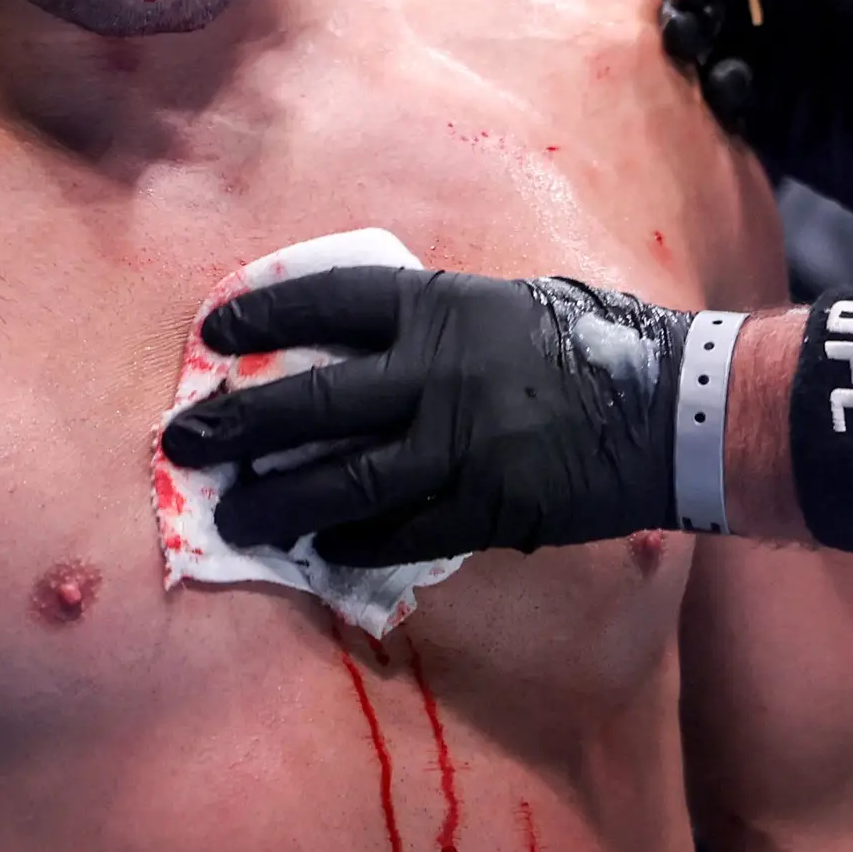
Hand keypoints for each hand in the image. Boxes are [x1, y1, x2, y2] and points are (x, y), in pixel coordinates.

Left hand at [158, 267, 685, 565]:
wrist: (671, 407)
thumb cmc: (590, 344)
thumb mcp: (507, 304)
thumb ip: (436, 325)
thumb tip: (360, 349)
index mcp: (442, 305)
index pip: (328, 301)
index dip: (263, 315)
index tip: (213, 335)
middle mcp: (437, 373)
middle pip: (312, 402)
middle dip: (237, 424)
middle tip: (182, 443)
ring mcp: (458, 445)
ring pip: (342, 482)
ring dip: (278, 501)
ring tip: (234, 516)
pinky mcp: (483, 507)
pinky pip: (397, 533)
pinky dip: (350, 543)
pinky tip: (318, 550)